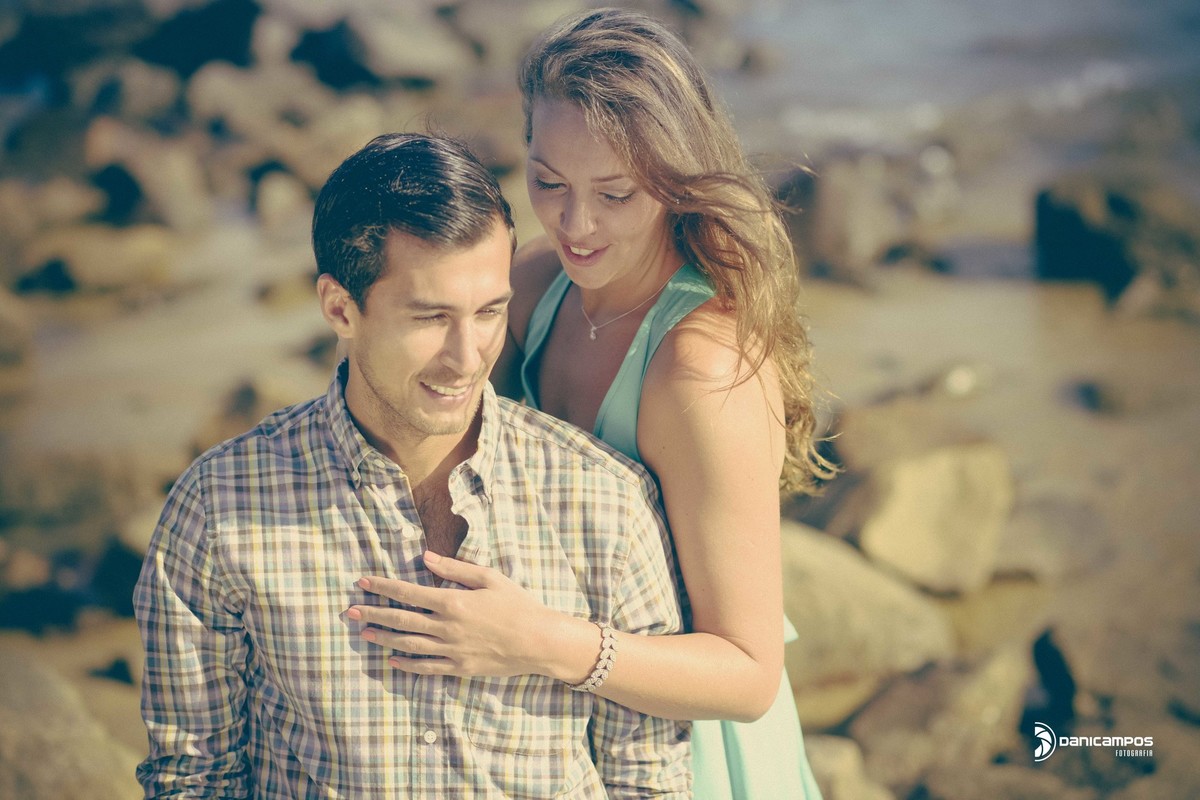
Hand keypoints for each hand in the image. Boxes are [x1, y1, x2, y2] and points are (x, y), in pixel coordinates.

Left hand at [348, 551, 555, 677]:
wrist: (539, 641)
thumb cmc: (518, 604)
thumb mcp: (489, 578)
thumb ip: (455, 569)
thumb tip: (426, 558)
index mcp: (453, 602)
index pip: (408, 593)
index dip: (383, 587)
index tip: (363, 582)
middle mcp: (447, 627)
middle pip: (401, 620)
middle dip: (373, 614)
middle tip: (350, 611)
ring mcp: (451, 650)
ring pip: (408, 645)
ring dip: (383, 639)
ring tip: (363, 634)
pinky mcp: (459, 668)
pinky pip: (426, 668)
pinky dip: (406, 665)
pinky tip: (391, 661)